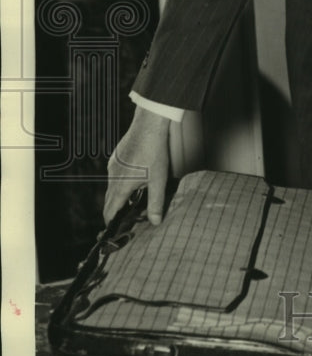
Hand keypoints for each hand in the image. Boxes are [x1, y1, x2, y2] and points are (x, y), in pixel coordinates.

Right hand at [104, 107, 170, 225]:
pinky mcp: (116, 156)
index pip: (110, 210)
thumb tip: (155, 221)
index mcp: (121, 186)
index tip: (112, 229)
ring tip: (129, 201)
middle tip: (121, 219)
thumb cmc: (154, 152)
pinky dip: (120, 182)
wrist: (148, 126)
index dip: (110, 221)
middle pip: (109, 199)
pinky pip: (114, 174)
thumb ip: (155, 203)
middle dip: (114, 210)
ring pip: (112, 186)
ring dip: (118, 196)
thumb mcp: (158, 181)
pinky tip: (132, 180)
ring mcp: (113, 165)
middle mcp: (113, 176)